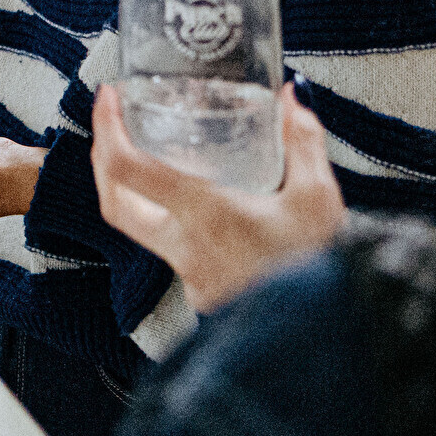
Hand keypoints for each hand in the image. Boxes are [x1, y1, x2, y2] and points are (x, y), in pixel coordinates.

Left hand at [89, 80, 344, 312]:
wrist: (333, 335)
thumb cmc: (325, 273)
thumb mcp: (319, 198)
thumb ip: (302, 141)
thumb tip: (292, 99)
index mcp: (207, 216)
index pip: (128, 169)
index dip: (106, 129)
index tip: (108, 99)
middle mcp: (187, 250)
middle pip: (115, 204)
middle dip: (102, 161)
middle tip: (113, 127)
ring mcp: (191, 278)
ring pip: (145, 232)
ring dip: (141, 195)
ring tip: (156, 159)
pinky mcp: (204, 296)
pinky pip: (175, 255)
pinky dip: (177, 226)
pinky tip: (199, 210)